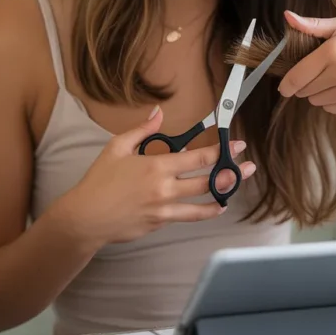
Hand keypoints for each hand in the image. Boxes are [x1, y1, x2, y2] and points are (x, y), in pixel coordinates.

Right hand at [57, 107, 255, 247]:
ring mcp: (164, 208)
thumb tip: (158, 112)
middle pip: (207, 181)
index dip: (221, 150)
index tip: (237, 144)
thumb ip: (142, 130)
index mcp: (156, 166)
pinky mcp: (160, 222)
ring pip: (202, 202)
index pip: (198, 157)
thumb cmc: (99, 181)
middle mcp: (164, 188)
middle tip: (248, 166)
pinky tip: (216, 207)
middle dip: (231, 172)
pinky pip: (188, 216)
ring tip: (237, 186)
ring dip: (223, 194)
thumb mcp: (117, 148)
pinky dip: (205, 212)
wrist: (86, 217)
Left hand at [278, 11, 335, 114]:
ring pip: (315, 100)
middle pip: (304, 90)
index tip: (283, 87)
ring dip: (320, 92)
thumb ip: (313, 25)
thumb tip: (287, 17)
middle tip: (321, 73)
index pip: (297, 75)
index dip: (286, 83)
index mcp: (333, 52)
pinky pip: (330, 109)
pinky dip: (333, 101)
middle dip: (306, 84)